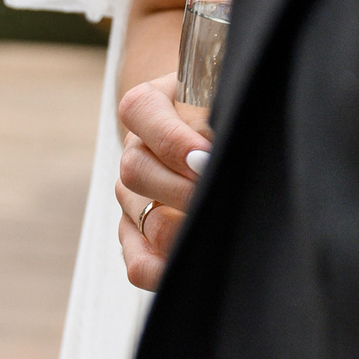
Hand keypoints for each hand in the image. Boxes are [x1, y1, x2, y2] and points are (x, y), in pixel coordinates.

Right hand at [116, 72, 211, 290]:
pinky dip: (162, 269)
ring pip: (141, 217)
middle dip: (182, 190)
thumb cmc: (227, 104)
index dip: (171, 140)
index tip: (205, 157)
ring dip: (179, 228)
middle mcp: (134, 151)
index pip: (140, 112)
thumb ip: (223, 107)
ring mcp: (131, 196)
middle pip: (136, 171)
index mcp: (148, 106)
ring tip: (216, 228)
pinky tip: (193, 263)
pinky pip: (137, 260)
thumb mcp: (226, 89)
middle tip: (220, 195)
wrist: (217, 127)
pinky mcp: (136, 233)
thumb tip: (223, 151)